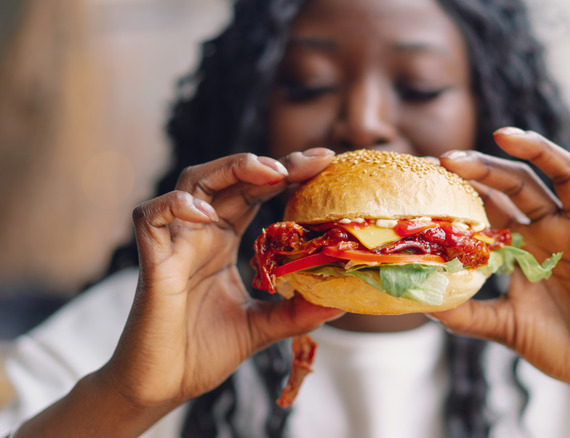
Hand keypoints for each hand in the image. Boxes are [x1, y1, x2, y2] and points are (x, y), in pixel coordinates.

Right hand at [102, 149, 344, 409]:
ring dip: (230, 169)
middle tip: (310, 161)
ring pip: (193, 182)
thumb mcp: (263, 327)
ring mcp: (175, 243)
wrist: (161, 387)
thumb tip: (342, 302)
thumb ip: (297, 312)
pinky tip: (209, 214)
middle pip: (230, 178)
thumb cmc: (203, 353)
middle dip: (270, 163)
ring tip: (270, 173)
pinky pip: (151, 216)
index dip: (287, 173)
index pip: (256, 192)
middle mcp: (200, 234)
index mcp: (224, 241)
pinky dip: (177, 205)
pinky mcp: (152, 261)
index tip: (325, 161)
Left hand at [431, 128, 569, 392]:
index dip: (465, 184)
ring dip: (541, 151)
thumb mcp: (503, 326)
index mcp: (524, 242)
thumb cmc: (557, 344)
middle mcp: (554, 228)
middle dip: (487, 166)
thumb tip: (422, 302)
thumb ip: (466, 315)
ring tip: (506, 136)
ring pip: (568, 176)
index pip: (492, 200)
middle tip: (451, 159)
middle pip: (521, 182)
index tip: (429, 172)